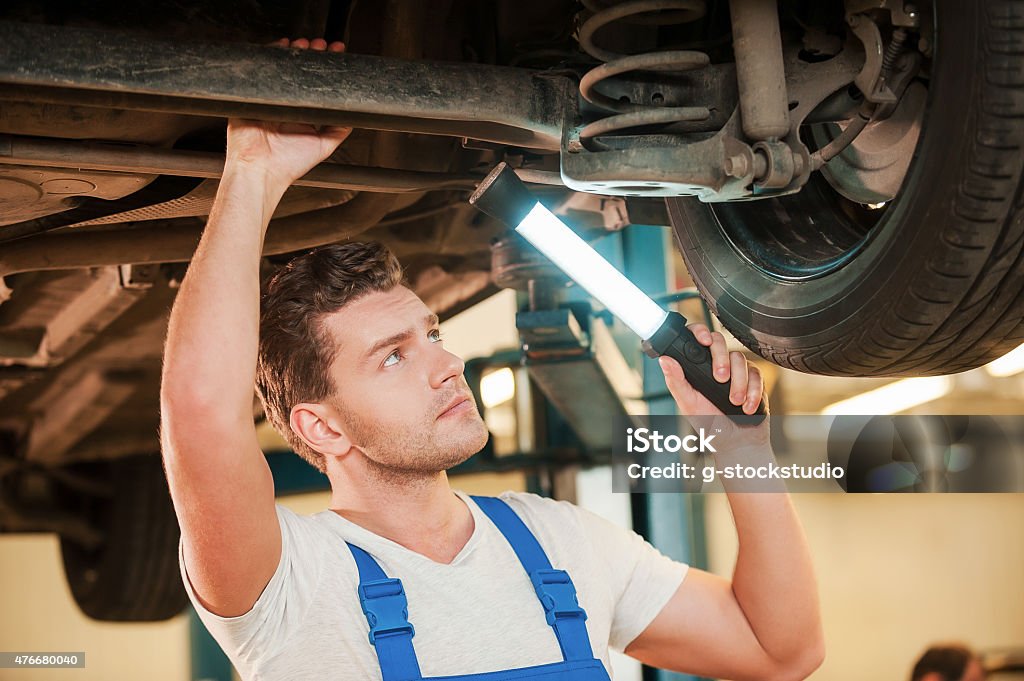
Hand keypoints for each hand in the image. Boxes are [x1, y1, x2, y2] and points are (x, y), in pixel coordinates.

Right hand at [225, 38, 350, 187]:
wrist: (261, 170)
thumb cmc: (288, 164)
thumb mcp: (324, 146)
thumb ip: (339, 129)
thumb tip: (356, 115)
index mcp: (301, 113)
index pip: (315, 84)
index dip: (326, 69)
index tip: (336, 56)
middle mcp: (285, 104)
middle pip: (298, 71)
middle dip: (311, 55)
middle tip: (322, 47)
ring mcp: (268, 98)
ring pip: (281, 67)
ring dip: (293, 52)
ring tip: (305, 44)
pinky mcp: (252, 95)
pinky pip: (260, 69)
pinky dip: (269, 55)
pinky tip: (281, 47)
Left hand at [659, 323, 769, 450]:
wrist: (735, 441)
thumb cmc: (709, 422)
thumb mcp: (688, 404)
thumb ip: (676, 382)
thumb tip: (664, 361)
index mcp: (696, 366)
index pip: (696, 338)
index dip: (699, 332)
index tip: (703, 341)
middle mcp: (716, 363)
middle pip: (720, 341)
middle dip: (721, 358)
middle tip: (720, 378)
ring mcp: (735, 369)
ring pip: (739, 358)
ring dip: (738, 381)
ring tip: (734, 402)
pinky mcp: (753, 378)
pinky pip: (756, 373)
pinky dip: (753, 391)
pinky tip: (747, 407)